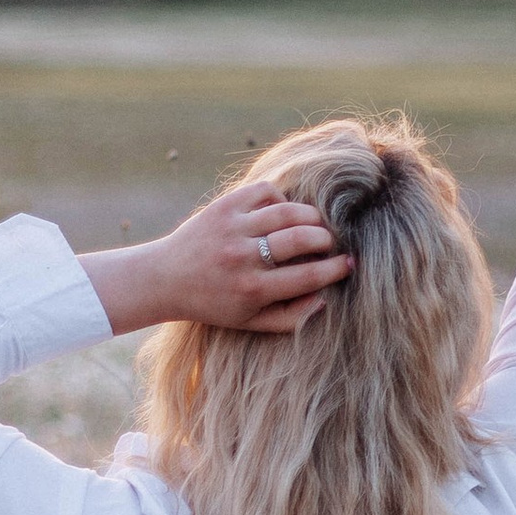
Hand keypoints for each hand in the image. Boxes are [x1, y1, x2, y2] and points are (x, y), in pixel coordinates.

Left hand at [80, 183, 355, 338]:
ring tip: (315, 225)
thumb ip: (290, 318)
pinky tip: (282, 212)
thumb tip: (323, 299)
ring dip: (311, 216)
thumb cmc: (213, 304)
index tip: (349, 264)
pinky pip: (266, 191)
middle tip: (330, 243)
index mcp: (252, 290)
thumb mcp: (249, 323)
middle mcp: (243, 257)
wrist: (165, 278)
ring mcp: (233, 228)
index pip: (309, 276)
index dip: (337, 269)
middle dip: (327, 239)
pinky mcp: (224, 206)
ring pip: (288, 211)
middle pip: (303, 238)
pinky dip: (282, 198)